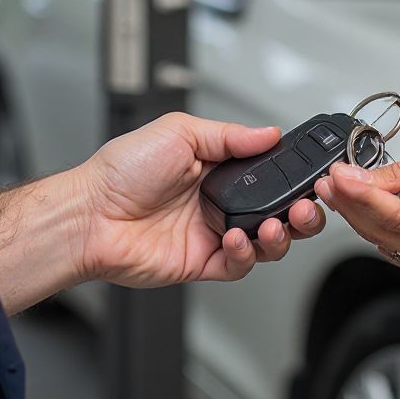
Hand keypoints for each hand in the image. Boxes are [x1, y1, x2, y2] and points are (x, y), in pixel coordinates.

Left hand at [72, 112, 325, 287]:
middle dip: (300, 212)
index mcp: (216, 167)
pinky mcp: (201, 262)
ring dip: (279, 235)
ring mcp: (211, 233)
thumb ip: (230, 135)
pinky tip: (237, 240)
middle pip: (277, 211)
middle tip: (304, 207)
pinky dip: (246, 255)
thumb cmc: (121, 170)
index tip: (309, 175)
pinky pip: (238, 265)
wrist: (91, 215)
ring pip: (266, 242)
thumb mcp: (179, 132)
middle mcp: (217, 200)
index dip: (292, 177)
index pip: (269, 173)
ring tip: (274, 225)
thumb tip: (269, 132)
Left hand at [314, 151, 399, 279]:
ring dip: (354, 213)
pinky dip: (372, 224)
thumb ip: (399, 174)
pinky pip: (387, 245)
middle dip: (346, 201)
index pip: (385, 212)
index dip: (354, 193)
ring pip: (376, 238)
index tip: (335, 174)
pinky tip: (361, 204)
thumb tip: (360, 176)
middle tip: (326, 178)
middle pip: (374, 228)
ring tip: (337, 187)